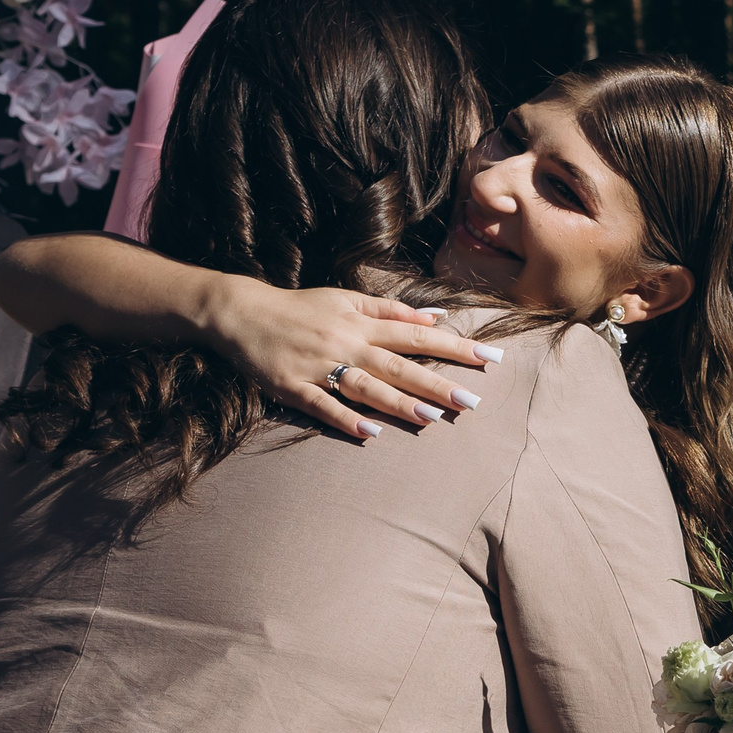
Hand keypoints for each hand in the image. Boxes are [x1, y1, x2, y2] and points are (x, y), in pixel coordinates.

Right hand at [204, 278, 500, 440]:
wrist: (242, 313)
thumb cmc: (301, 307)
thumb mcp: (346, 299)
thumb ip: (391, 310)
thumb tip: (435, 317)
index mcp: (362, 324)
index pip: (418, 335)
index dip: (455, 347)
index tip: (489, 357)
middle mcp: (347, 345)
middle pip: (399, 365)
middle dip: (436, 382)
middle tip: (472, 401)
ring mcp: (320, 367)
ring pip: (365, 386)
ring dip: (398, 402)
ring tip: (431, 417)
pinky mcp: (294, 387)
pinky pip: (323, 405)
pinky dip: (345, 418)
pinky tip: (370, 433)